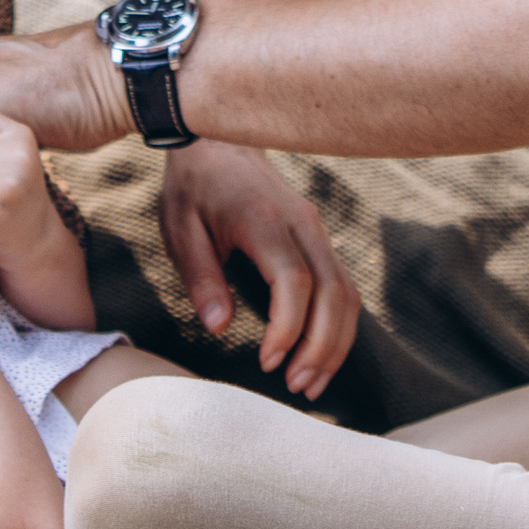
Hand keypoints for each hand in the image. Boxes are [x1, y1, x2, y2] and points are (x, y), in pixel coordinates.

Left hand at [159, 138, 358, 398]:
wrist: (217, 140)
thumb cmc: (194, 188)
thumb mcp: (180, 228)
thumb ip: (201, 276)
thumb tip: (219, 326)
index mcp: (264, 220)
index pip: (294, 280)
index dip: (289, 327)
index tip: (268, 362)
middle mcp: (302, 224)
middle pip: (335, 292)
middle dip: (322, 347)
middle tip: (296, 387)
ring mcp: (316, 231)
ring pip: (347, 293)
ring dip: (336, 343)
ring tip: (311, 384)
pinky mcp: (319, 240)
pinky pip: (343, 287)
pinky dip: (339, 326)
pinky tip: (319, 356)